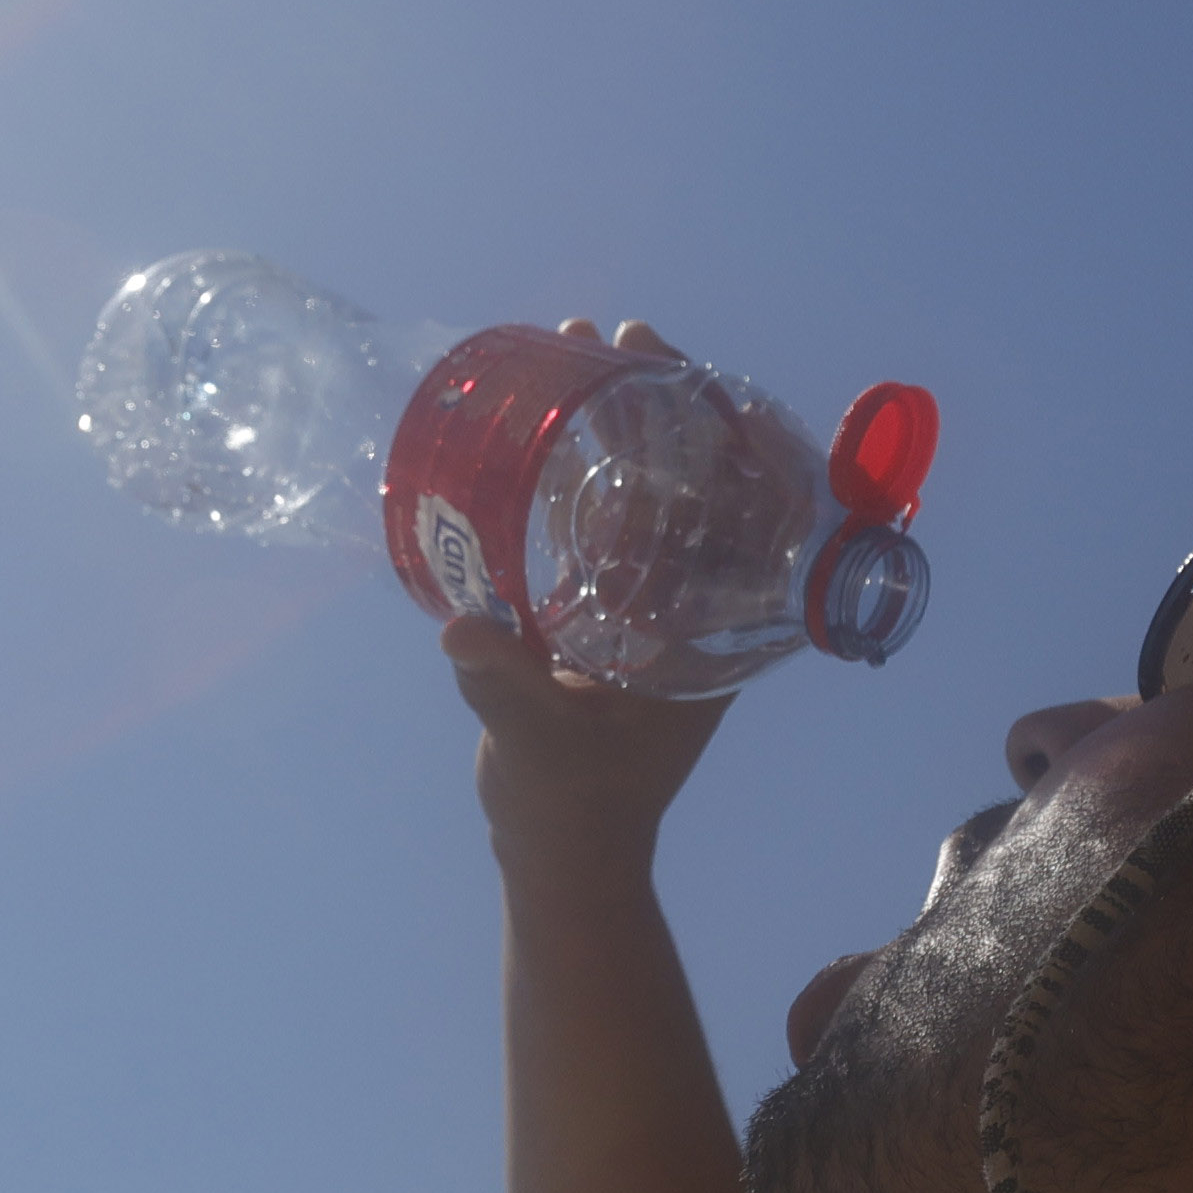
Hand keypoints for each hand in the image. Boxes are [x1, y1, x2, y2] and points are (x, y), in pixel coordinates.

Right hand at [443, 322, 731, 876]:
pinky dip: (581, 478)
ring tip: (570, 359)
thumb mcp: (535, 738)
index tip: (661, 363)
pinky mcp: (606, 617)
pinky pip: (605, 529)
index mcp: (710, 630)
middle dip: (652, 403)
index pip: (729, 503)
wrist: (562, 855)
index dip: (704, 424)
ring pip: (645, 496)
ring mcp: (650, 608)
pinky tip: (540, 438)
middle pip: (690, 481)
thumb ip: (503, 681)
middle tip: (604, 338)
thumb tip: (462, 629)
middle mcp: (693, 607)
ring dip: (612, 430)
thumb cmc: (568, 805)